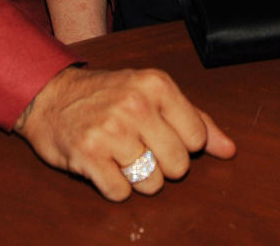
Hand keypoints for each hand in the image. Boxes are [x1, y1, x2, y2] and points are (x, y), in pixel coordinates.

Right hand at [14, 66, 235, 199]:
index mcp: (156, 84)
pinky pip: (122, 194)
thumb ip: (195, 119)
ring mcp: (111, 131)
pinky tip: (104, 164)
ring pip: (152, 184)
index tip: (159, 131)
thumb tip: (228, 149)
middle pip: (178, 166)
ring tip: (120, 154)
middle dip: (162, 164)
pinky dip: (114, 186)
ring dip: (137, 178)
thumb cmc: (107, 95)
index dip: (181, 142)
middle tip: (139, 145)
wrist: (51, 95)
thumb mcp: (152, 93)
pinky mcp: (89, 155)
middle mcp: (136, 104)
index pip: (197, 138)